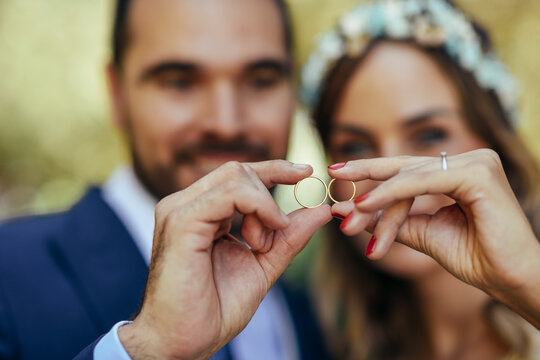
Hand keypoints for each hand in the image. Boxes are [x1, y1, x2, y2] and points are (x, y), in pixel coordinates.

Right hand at [118, 160, 330, 359]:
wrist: (182, 344)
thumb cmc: (214, 309)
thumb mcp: (263, 265)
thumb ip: (288, 237)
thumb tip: (322, 210)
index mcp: (199, 213)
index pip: (238, 174)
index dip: (274, 169)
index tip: (306, 172)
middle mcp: (185, 205)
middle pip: (238, 170)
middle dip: (271, 189)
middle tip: (278, 229)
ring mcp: (179, 210)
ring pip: (235, 176)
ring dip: (264, 206)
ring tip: (261, 244)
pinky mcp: (181, 222)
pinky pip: (229, 193)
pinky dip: (258, 207)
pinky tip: (262, 236)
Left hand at [330, 149, 539, 327]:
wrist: (511, 281)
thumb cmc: (476, 258)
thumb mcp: (423, 234)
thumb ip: (392, 219)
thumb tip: (351, 209)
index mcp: (458, 171)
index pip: (407, 171)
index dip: (373, 174)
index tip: (340, 180)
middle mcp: (468, 161)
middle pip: (404, 167)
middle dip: (365, 174)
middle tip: (332, 174)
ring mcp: (475, 163)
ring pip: (408, 179)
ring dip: (376, 201)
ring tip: (348, 217)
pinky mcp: (478, 174)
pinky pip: (422, 182)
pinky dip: (391, 194)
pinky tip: (365, 205)